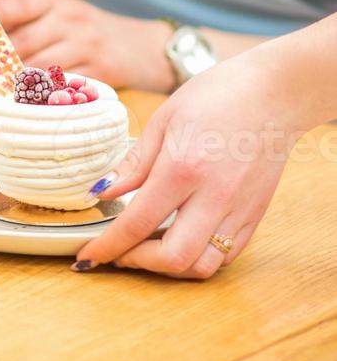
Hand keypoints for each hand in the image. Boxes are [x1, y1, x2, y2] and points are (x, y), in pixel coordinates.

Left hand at [0, 0, 174, 111]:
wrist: (137, 48)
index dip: (0, 11)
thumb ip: (20, 21)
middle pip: (24, 42)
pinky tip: (7, 111)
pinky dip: (28, 102)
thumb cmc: (80, 31)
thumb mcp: (56, 12)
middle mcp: (70, 21)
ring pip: (36, 71)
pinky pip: (55, 91)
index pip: (23, 4)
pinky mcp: (95, 77)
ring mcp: (85, 49)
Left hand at [72, 50, 307, 278]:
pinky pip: (225, 257)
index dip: (107, 247)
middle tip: (120, 252)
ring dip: (169, 268)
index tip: (87, 258)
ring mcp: (238, 209)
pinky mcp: (254, 215)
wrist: (274, 92)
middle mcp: (213, 195)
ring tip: (149, 248)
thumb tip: (100, 193)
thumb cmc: (217, 96)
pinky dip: (197, 260)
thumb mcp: (163, 120)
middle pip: (173, 258)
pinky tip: (180, 241)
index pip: (137, 223)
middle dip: (138, 263)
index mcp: (183, 168)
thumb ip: (133, 164)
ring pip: (202, 267)